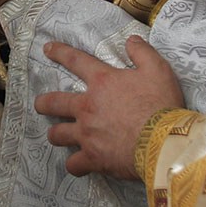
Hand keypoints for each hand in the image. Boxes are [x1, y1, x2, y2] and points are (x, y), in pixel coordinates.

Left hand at [34, 36, 183, 179]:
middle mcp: (87, 107)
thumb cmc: (161, 104)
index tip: (47, 49)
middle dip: (43, 103)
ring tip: (56, 136)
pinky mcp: (93, 158)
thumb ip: (142, 52)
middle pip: (54, 103)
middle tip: (40, 105)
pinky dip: (75, 165)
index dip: (59, 52)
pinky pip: (74, 165)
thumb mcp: (157, 70)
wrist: (165, 142)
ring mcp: (87, 134)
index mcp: (102, 82)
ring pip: (58, 135)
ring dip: (56, 134)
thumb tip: (131, 40)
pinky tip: (78, 165)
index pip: (75, 61)